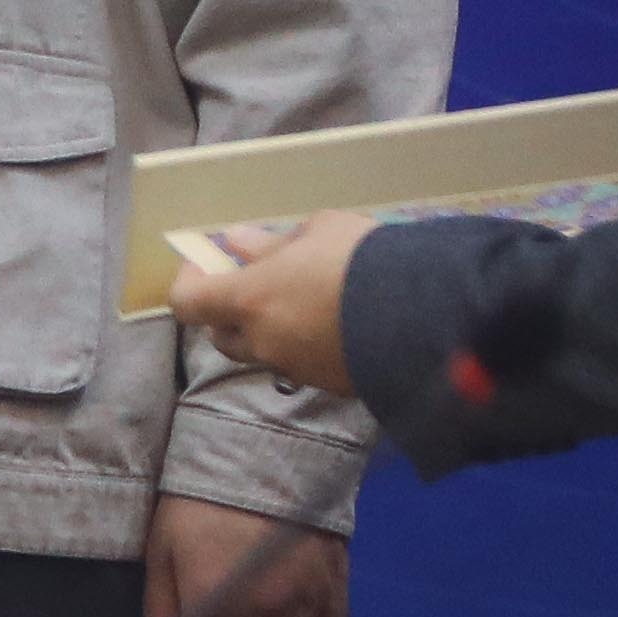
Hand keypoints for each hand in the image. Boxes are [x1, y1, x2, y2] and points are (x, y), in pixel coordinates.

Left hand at [166, 212, 365, 394]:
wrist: (430, 313)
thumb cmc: (366, 259)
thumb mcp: (320, 232)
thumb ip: (271, 243)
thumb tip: (238, 244)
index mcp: (249, 300)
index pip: (187, 303)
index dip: (189, 283)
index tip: (206, 264)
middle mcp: (264, 341)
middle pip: (222, 336)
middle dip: (227, 313)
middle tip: (253, 288)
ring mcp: (297, 367)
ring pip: (264, 353)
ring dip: (269, 332)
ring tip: (302, 305)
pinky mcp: (332, 384)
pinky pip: (305, 365)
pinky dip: (307, 347)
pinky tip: (336, 327)